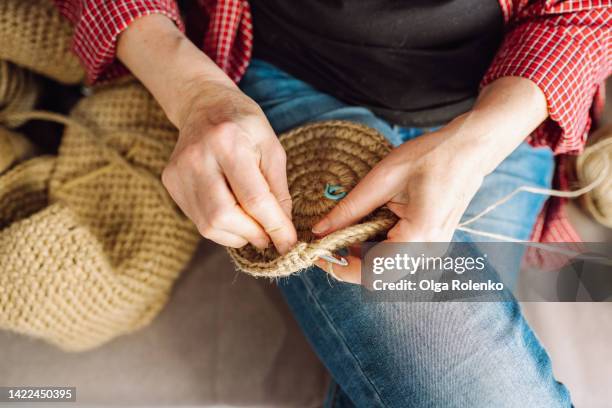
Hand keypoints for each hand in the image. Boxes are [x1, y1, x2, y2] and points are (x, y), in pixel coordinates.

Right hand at [162, 79, 296, 252]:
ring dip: (238, 234)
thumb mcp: (271, 147)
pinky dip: (222, 227)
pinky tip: (233, 213)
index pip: (253, 198)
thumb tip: (283, 229)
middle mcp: (197, 158)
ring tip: (253, 224)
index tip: (289, 244)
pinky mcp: (170, 183)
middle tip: (270, 235)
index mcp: (227, 142)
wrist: (203, 105)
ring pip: (209, 226)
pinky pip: (199, 221)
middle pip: (224, 217)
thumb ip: (278, 189)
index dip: (274, 226)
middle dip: (252, 234)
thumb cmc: (244, 124)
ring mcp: (179, 172)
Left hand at [312, 77, 548, 282]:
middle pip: (379, 277)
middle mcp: (429, 252)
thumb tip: (319, 231)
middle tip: (328, 239)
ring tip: (346, 230)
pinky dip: (377, 249)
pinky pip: (399, 258)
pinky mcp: (432, 245)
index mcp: (419, 236)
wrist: (470, 150)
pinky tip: (367, 227)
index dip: (340, 268)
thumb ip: (349, 209)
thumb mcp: (382, 178)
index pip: (372, 273)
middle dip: (349, 263)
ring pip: (388, 270)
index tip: (317, 254)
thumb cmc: (431, 156)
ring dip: (362, 256)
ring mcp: (434, 251)